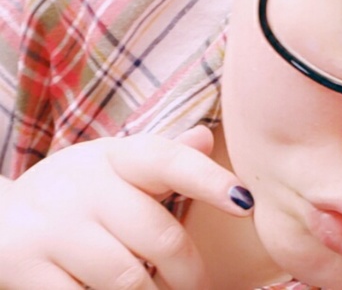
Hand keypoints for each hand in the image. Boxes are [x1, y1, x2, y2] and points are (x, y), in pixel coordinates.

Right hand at [0, 126, 250, 288]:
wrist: (0, 216)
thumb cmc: (79, 192)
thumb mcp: (115, 165)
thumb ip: (163, 156)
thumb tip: (206, 137)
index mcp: (114, 156)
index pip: (168, 160)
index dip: (210, 179)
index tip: (245, 202)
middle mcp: (84, 184)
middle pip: (159, 235)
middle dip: (189, 271)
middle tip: (198, 285)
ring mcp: (53, 226)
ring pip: (127, 278)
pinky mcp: (24, 266)